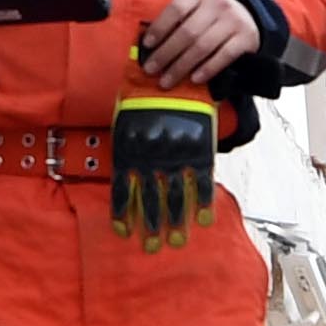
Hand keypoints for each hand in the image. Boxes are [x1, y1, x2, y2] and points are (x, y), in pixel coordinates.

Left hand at [106, 91, 220, 248]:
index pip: (125, 189)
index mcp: (130, 150)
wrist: (172, 77)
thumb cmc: (142, 97)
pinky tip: (203, 219)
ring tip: (176, 241)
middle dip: (151, 226)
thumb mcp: (125, 121)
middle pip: (151, 200)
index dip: (124, 213)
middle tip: (152, 248)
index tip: (123, 232)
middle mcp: (152, 158)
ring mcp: (177, 156)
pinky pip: (200, 180)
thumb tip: (124, 173)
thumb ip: (125, 147)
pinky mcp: (197, 150)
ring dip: (175, 221)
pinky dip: (202, 201)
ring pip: (175, 195)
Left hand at [137, 0, 261, 83]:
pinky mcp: (246, 38)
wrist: (248, 15)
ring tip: (166, 81)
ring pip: (202, 46)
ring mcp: (234, 20)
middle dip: (166, 54)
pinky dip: (207, 69)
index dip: (160, 28)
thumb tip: (148, 45)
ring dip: (181, 66)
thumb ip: (175, 20)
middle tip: (150, 70)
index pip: (176, 9)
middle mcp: (218, 3)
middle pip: (187, 32)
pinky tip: (194, 79)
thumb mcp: (194, 7)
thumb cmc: (210, 15)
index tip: (147, 45)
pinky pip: (223, 56)